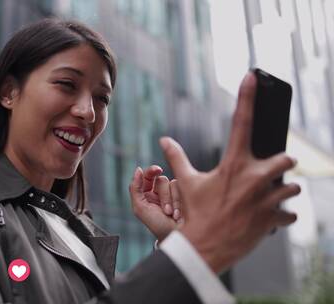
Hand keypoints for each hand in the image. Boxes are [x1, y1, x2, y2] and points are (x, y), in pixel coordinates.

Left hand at [129, 165, 183, 241]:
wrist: (176, 237)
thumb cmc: (157, 225)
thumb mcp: (140, 208)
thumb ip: (135, 188)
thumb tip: (138, 169)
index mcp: (147, 194)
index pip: (148, 176)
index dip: (151, 170)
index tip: (157, 169)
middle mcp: (160, 193)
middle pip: (162, 180)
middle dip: (164, 196)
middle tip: (165, 211)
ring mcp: (174, 194)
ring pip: (174, 184)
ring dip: (173, 201)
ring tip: (172, 215)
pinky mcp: (186, 195)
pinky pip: (184, 189)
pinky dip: (180, 202)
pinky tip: (179, 214)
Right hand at [159, 72, 299, 272]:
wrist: (203, 248)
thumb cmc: (194, 214)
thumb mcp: (186, 183)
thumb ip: (177, 158)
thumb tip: (164, 140)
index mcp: (233, 165)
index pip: (241, 122)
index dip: (246, 96)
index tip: (252, 76)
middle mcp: (255, 179)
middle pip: (287, 159)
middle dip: (282, 164)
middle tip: (270, 172)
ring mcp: (267, 200)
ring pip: (293, 188)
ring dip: (283, 192)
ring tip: (268, 198)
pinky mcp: (274, 219)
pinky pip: (289, 215)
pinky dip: (281, 216)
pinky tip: (267, 219)